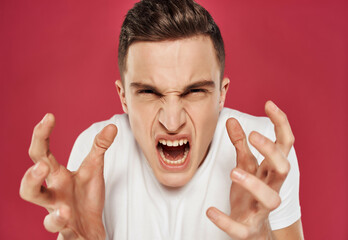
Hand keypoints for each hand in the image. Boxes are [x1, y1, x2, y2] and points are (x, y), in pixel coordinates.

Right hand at [20, 114, 116, 239]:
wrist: (90, 228)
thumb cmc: (85, 197)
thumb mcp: (93, 169)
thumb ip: (99, 148)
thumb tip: (112, 125)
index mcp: (57, 177)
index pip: (41, 155)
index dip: (41, 136)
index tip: (49, 116)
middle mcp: (53, 196)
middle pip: (29, 190)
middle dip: (31, 177)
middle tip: (42, 165)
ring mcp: (59, 215)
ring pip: (46, 220)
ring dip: (51, 212)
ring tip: (65, 207)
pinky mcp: (69, 231)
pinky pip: (61, 232)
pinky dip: (63, 226)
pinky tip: (68, 218)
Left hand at [207, 101, 293, 238]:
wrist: (252, 231)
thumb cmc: (250, 194)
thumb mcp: (245, 166)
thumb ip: (240, 145)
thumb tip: (231, 120)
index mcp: (270, 171)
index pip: (284, 145)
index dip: (280, 124)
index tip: (269, 104)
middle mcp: (271, 188)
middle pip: (283, 168)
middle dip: (271, 151)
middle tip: (253, 135)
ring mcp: (261, 210)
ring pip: (270, 198)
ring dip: (253, 184)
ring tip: (234, 171)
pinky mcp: (248, 229)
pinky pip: (240, 228)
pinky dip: (226, 220)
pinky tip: (211, 211)